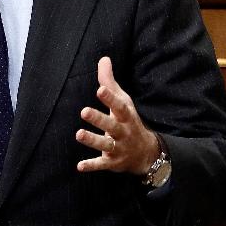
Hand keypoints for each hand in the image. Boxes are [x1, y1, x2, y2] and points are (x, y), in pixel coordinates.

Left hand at [75, 56, 160, 175]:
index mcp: (126, 116)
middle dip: (99, 119)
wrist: (147, 152)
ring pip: (106, 145)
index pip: (119, 106)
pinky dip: (92, 165)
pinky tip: (79, 166)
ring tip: (78, 134)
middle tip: (84, 111)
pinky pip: (101, 164)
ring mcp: (119, 148)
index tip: (100, 89)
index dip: (110, 98)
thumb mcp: (123, 101)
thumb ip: (110, 82)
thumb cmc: (128, 121)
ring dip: (92, 141)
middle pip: (111, 125)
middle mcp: (123, 132)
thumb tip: (103, 59)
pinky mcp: (112, 162)